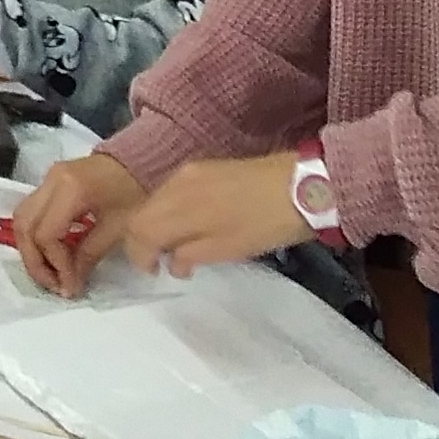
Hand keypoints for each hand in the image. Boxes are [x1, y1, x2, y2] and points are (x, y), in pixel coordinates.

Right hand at [12, 150, 146, 296]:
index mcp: (69, 189)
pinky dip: (37, 236)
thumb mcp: (117, 227)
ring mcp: (47, 178)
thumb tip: (71, 282)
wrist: (141, 159)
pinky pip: (32, 212)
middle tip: (53, 284)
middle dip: (35, 261)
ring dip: (31, 250)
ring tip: (51, 273)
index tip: (71, 286)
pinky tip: (53, 254)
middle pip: (25, 226)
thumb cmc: (134, 191)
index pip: (47, 234)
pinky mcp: (49, 181)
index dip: (56, 265)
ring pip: (22, 219)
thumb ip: (90, 254)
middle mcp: (50, 181)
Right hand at [122, 152, 304, 279]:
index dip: (138, 254)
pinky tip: (190, 224)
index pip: (139, 229)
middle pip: (142, 211)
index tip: (152, 272)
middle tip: (158, 262)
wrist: (301, 187)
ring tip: (175, 246)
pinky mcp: (205, 166)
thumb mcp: (226, 250)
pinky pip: (173, 189)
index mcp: (178, 206)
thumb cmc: (263, 226)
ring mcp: (190, 171)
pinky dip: (172, 210)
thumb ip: (189, 255)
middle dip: (143, 239)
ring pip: (156, 199)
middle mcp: (176, 183)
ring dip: (157, 224)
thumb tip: (171, 263)